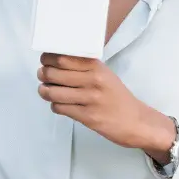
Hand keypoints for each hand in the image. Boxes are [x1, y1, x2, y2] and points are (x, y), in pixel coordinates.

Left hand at [37, 54, 176, 162]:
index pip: (63, 57)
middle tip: (42, 75)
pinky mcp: (87, 116)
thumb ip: (83, 66)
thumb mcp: (104, 74)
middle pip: (54, 73)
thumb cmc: (116, 96)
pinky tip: (59, 104)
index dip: (47, 58)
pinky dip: (55, 106)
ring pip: (53, 92)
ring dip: (44, 91)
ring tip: (45, 90)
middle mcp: (93, 80)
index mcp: (96, 67)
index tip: (44, 60)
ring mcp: (90, 99)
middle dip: (43, 74)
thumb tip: (54, 59)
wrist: (136, 122)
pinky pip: (60, 108)